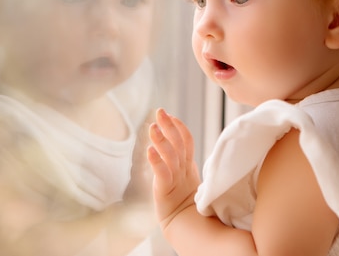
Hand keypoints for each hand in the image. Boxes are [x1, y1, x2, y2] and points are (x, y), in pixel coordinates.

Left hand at [147, 109, 200, 228]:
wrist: (184, 226)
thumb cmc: (185, 203)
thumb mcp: (186, 179)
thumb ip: (184, 163)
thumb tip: (179, 147)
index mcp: (189, 166)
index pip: (187, 141)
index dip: (179, 127)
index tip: (171, 115)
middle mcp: (184, 170)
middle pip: (179, 143)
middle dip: (169, 126)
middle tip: (160, 111)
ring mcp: (177, 179)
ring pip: (171, 155)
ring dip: (161, 140)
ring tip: (152, 126)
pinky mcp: (167, 191)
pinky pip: (162, 173)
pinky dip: (156, 161)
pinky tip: (149, 150)